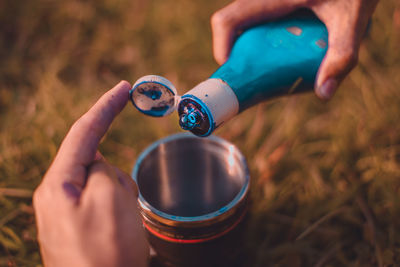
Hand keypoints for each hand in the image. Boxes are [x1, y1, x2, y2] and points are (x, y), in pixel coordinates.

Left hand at [33, 81, 148, 266]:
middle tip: (123, 210)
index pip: (83, 133)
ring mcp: (69, 212)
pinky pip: (105, 203)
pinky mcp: (81, 224)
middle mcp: (58, 195)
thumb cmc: (106, 253)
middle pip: (97, 163)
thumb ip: (103, 170)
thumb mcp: (109, 199)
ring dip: (121, 198)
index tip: (123, 88)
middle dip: (118, 178)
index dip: (105, 108)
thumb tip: (98, 166)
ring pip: (105, 184)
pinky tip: (118, 234)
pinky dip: (119, 209)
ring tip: (120, 229)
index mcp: (58, 184)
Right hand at [211, 0, 378, 99]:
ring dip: (252, 50)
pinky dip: (264, 42)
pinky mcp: (275, 4)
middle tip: (260, 77)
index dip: (221, 49)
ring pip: (244, 26)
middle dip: (239, 57)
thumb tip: (324, 94)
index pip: (227, 21)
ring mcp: (266, 1)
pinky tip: (289, 53)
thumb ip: (342, 54)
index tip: (236, 73)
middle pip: (232, 27)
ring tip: (275, 68)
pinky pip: (257, 23)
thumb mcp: (350, 18)